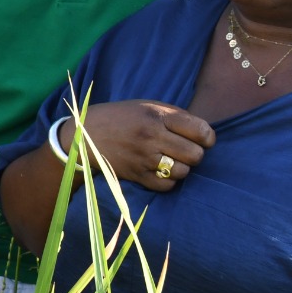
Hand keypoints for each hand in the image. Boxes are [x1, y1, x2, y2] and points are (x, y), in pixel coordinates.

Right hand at [65, 100, 215, 190]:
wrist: (84, 134)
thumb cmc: (120, 117)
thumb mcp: (145, 106)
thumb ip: (174, 117)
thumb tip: (204, 133)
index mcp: (156, 115)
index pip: (201, 130)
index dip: (207, 137)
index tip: (202, 139)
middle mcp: (151, 135)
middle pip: (195, 154)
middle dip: (194, 154)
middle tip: (183, 150)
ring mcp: (143, 157)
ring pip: (183, 171)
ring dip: (180, 168)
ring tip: (170, 160)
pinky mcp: (136, 174)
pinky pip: (166, 185)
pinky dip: (168, 181)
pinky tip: (159, 171)